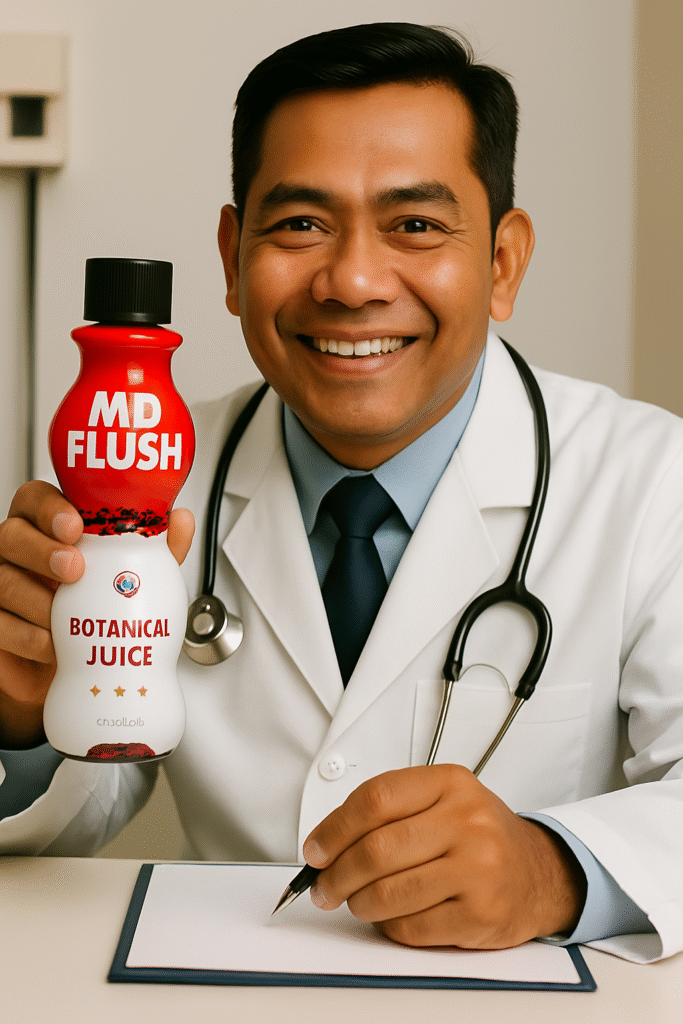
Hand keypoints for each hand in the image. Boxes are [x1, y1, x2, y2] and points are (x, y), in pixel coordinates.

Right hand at [0, 482, 193, 748]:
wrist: (81, 667)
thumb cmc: (103, 608)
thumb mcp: (135, 575)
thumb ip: (155, 548)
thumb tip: (180, 519)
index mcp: (49, 527)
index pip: (36, 499)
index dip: (50, 508)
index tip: (76, 525)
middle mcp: (20, 551)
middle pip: (12, 534)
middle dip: (42, 550)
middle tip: (74, 569)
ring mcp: (3, 585)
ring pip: (3, 580)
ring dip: (38, 600)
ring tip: (64, 617)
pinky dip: (26, 637)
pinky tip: (51, 644)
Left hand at [303, 765, 585, 949]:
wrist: (538, 872)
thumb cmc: (479, 835)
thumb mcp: (442, 799)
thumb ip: (389, 811)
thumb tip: (325, 844)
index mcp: (451, 783)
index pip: (375, 799)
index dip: (334, 828)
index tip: (316, 850)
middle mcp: (468, 821)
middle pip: (377, 850)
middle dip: (337, 874)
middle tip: (324, 886)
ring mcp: (478, 869)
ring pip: (389, 893)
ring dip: (359, 903)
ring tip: (356, 902)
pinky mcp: (480, 914)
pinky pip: (412, 927)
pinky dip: (390, 926)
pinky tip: (392, 916)